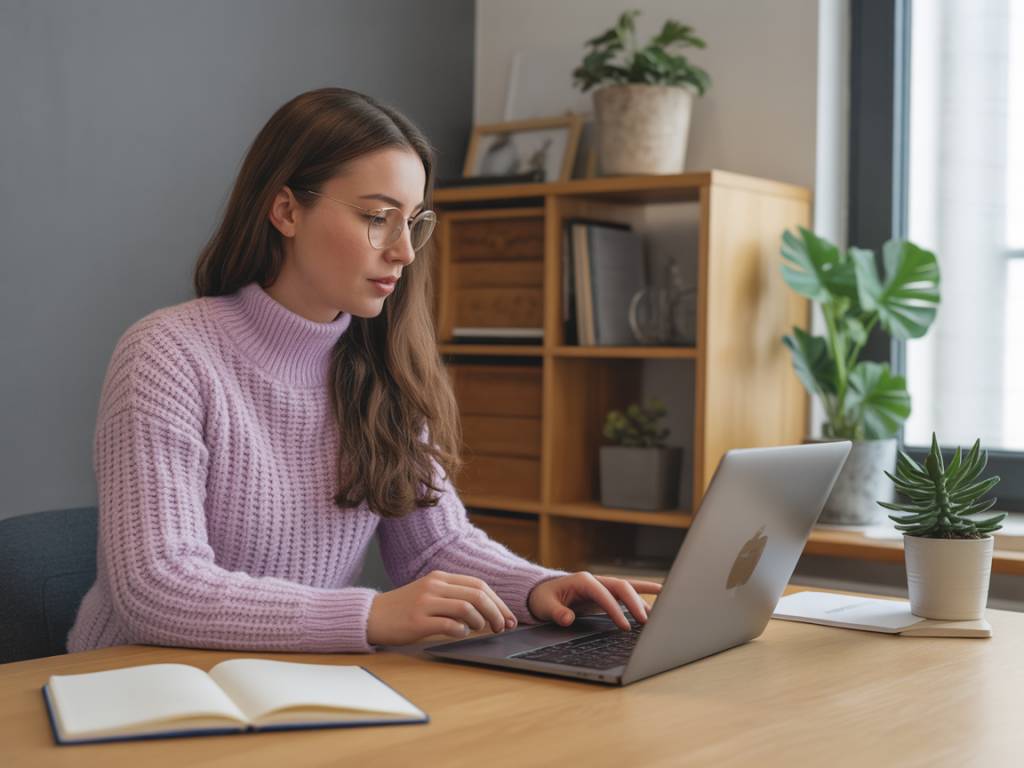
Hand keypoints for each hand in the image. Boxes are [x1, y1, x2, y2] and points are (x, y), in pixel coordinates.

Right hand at [366, 570, 516, 644]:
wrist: (371, 615)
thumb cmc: (404, 608)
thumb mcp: (429, 594)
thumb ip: (453, 597)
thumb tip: (487, 611)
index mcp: (439, 578)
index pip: (479, 585)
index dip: (498, 601)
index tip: (508, 617)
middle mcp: (434, 586)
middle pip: (477, 594)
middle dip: (496, 612)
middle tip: (503, 627)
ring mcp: (425, 603)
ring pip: (467, 607)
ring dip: (481, 621)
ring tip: (481, 630)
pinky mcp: (417, 621)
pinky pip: (449, 625)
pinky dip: (462, 631)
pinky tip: (461, 634)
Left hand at [527, 572, 661, 630]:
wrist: (543, 591)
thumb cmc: (544, 598)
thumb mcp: (545, 605)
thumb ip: (556, 612)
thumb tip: (567, 619)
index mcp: (582, 581)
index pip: (603, 593)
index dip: (615, 609)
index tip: (624, 625)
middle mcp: (596, 580)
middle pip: (621, 587)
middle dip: (634, 603)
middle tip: (645, 621)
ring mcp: (603, 585)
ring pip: (628, 588)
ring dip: (643, 599)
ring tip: (659, 614)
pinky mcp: (607, 592)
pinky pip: (629, 589)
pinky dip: (644, 590)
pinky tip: (661, 593)